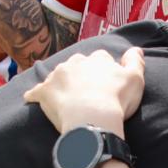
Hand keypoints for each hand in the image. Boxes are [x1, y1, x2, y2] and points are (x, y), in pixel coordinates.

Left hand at [23, 47, 146, 133]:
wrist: (93, 118)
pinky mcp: (45, 92)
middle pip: (77, 64)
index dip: (103, 70)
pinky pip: (36, 92)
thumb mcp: (136, 79)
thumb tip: (136, 49)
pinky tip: (31, 99)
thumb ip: (135, 62)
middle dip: (79, 73)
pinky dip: (35, 94)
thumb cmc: (116, 100)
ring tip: (63, 95)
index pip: (100, 59)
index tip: (105, 82)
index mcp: (97, 60)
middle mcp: (76, 63)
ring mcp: (58, 76)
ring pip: (57, 75)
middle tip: (85, 89)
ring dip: (60, 82)